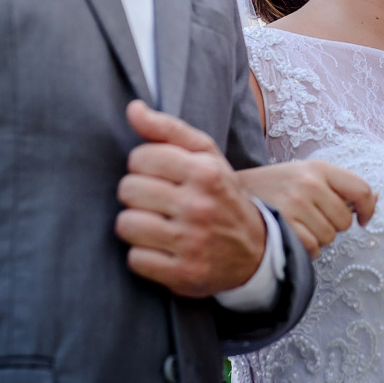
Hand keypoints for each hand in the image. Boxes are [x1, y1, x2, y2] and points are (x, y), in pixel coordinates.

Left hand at [116, 100, 266, 297]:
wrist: (257, 250)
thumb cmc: (222, 195)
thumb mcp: (206, 156)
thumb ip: (168, 129)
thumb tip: (132, 108)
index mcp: (204, 171)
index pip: (139, 158)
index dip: (144, 166)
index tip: (159, 176)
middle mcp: (199, 205)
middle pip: (128, 190)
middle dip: (138, 195)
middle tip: (157, 202)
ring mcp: (191, 242)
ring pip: (126, 225)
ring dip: (136, 226)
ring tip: (155, 225)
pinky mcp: (183, 274)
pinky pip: (135, 260)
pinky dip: (143, 256)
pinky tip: (162, 250)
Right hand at [238, 161, 376, 257]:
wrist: (228, 194)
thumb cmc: (273, 187)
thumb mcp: (306, 175)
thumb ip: (339, 187)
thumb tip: (375, 198)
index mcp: (318, 168)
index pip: (360, 189)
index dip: (368, 208)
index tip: (363, 219)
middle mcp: (309, 183)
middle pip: (344, 220)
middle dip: (332, 226)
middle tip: (310, 218)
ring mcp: (295, 204)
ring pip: (328, 237)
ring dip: (317, 239)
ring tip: (297, 226)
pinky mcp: (283, 225)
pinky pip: (311, 248)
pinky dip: (304, 249)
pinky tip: (290, 236)